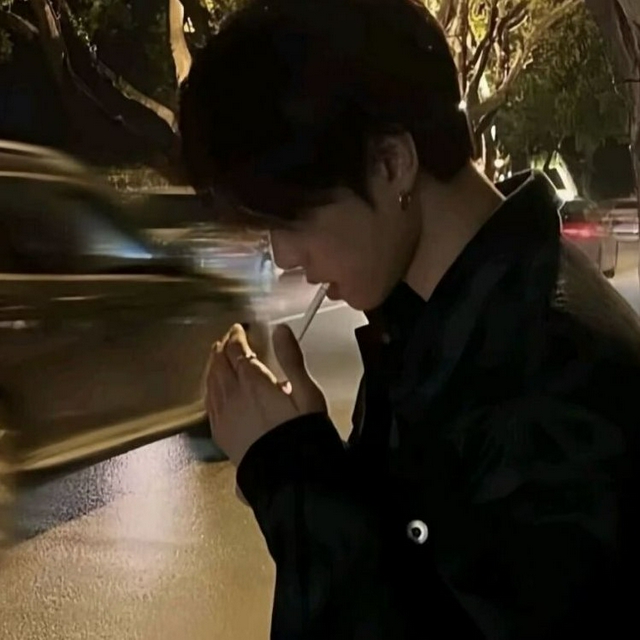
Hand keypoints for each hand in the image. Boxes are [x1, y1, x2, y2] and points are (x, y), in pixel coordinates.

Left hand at [206, 323, 326, 466]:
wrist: (289, 475)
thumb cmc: (302, 434)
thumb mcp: (307, 393)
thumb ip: (292, 359)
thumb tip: (281, 331)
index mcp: (254, 382)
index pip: (237, 350)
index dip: (237, 336)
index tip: (239, 329)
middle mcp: (233, 395)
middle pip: (220, 362)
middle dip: (224, 347)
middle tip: (228, 339)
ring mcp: (223, 415)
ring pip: (211, 380)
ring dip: (214, 364)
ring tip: (218, 356)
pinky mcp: (221, 432)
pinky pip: (209, 402)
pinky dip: (209, 386)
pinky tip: (213, 387)